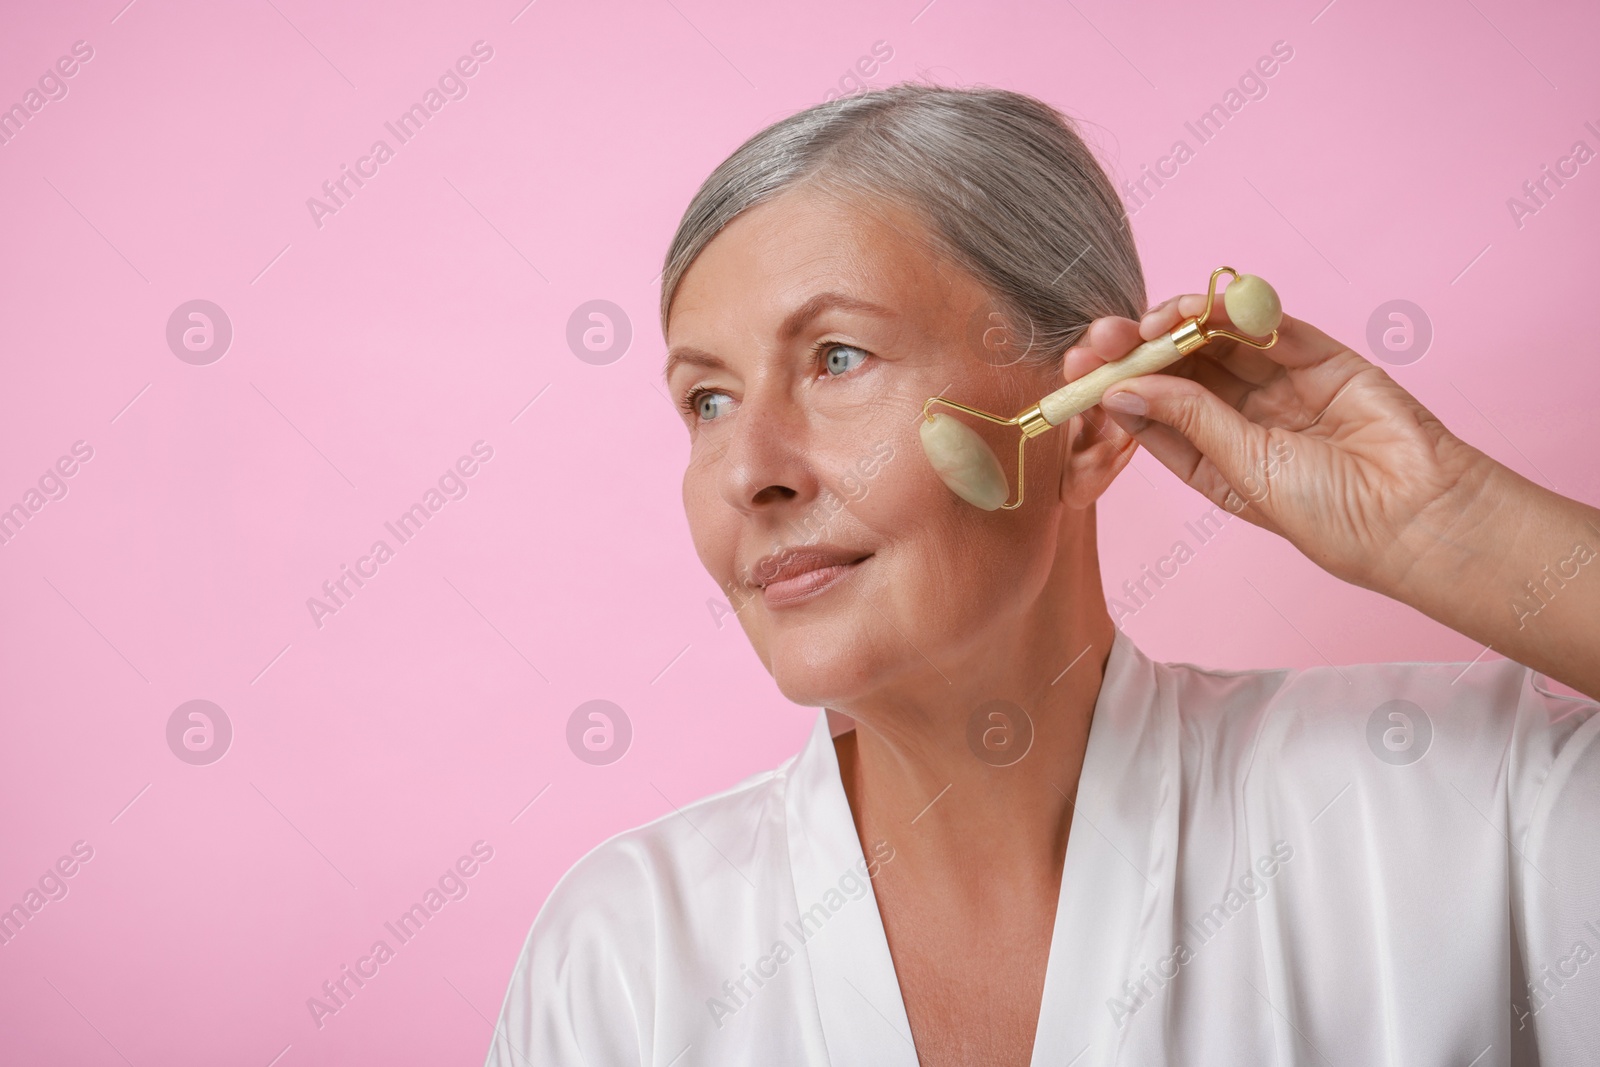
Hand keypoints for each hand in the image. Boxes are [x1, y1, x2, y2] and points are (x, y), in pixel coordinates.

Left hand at [1065, 292, 1492, 593]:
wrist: (1420, 513)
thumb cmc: (1332, 516)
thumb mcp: (1246, 471)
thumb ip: (1191, 419)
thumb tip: (1121, 388)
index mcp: (1210, 461)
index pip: (1149, 413)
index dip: (1115, 388)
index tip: (1081, 371)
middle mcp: (1239, 419)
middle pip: (1175, 369)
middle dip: (1138, 349)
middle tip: (1109, 334)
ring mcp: (1277, 384)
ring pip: (1214, 340)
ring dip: (1179, 323)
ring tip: (1156, 320)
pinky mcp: (1316, 356)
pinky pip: (1266, 323)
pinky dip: (1234, 308)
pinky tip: (1203, 305)